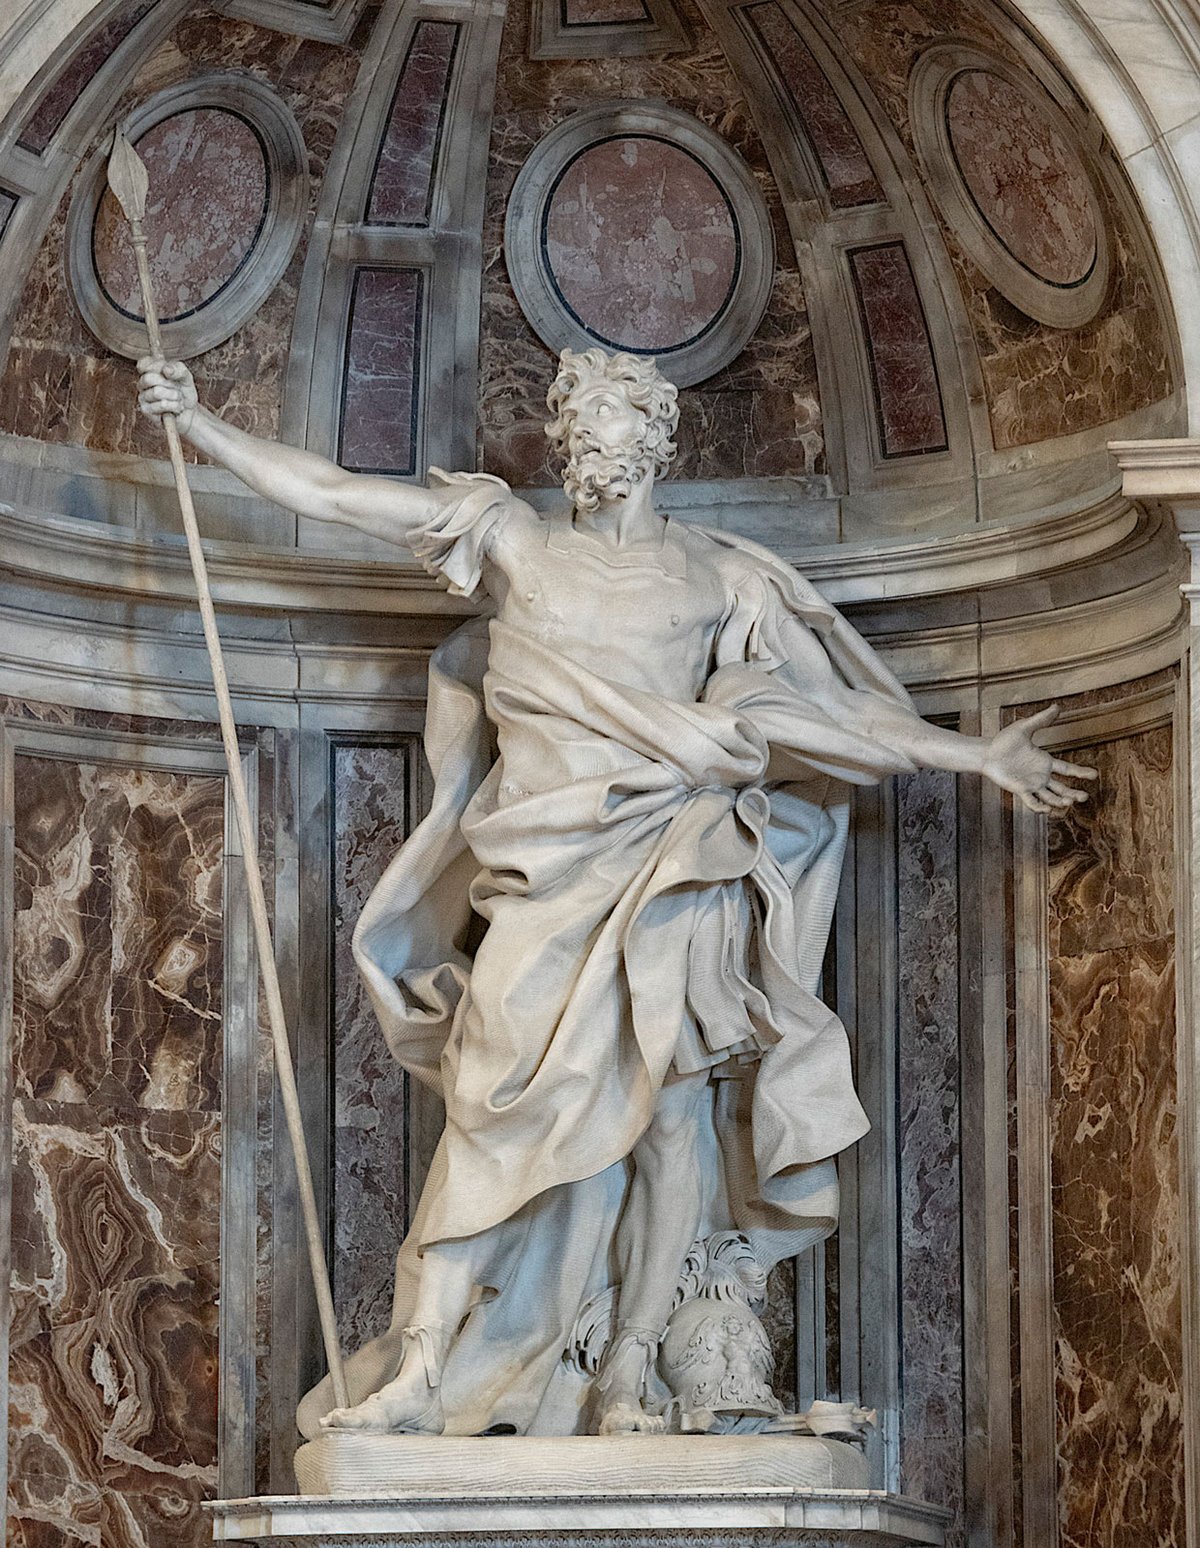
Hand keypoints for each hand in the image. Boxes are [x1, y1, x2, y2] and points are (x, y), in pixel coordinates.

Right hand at [137, 356, 197, 434]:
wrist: (190, 412)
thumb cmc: (184, 392)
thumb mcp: (185, 376)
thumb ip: (178, 369)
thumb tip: (166, 369)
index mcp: (148, 370)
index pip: (142, 363)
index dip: (157, 366)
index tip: (169, 372)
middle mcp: (142, 383)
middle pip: (148, 378)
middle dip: (169, 384)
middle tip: (177, 388)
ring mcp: (142, 397)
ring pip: (156, 392)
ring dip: (174, 396)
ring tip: (178, 399)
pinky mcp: (146, 410)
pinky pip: (161, 405)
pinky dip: (175, 406)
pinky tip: (176, 408)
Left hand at [982, 705, 1096, 812]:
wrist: (987, 753)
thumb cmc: (1004, 741)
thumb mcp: (1025, 728)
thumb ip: (1041, 720)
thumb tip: (1057, 706)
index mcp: (1045, 761)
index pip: (1067, 769)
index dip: (1081, 772)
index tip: (1095, 775)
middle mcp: (1041, 775)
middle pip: (1062, 788)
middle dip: (1074, 793)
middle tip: (1084, 797)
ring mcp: (1031, 784)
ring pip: (1050, 797)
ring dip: (1060, 801)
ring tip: (1068, 802)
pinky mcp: (1020, 790)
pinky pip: (1032, 802)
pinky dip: (1040, 807)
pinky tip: (1047, 809)